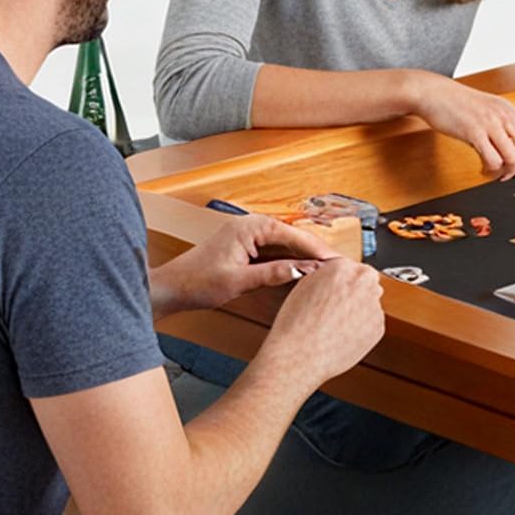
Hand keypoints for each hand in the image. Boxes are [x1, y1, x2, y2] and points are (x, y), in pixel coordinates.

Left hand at [151, 214, 338, 318]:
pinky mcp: (248, 247)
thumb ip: (273, 274)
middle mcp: (252, 226)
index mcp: (250, 227)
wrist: (172, 288)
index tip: (339, 263)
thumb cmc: (197, 282)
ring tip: (330, 272)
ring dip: (307, 257)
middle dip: (318, 253)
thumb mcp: (238, 281)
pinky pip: (277, 252)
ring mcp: (250, 236)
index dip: (319, 251)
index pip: (295, 236)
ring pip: (288, 245)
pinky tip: (306, 273)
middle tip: (342, 268)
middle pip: (295, 238)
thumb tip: (304, 270)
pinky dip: (293, 261)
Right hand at [261, 256, 385, 388]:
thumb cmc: (296, 323)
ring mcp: (374, 305)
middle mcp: (363, 282)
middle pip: (366, 283)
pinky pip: (372, 324)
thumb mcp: (305, 284)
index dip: (343, 282)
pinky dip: (362, 329)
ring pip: (369, 304)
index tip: (336, 292)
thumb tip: (336, 277)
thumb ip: (327, 275)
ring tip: (335, 325)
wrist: (300, 354)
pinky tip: (342, 335)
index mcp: (343, 266)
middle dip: (355, 294)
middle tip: (336, 309)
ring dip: (359, 311)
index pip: (352, 268)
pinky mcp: (379, 327)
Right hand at [413, 75, 514, 180]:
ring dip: (506, 172)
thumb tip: (511, 150)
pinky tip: (483, 168)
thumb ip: (499, 126)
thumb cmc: (456, 103)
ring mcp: (489, 124)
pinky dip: (491, 170)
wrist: (433, 93)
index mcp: (507, 110)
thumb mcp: (485, 110)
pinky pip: (493, 159)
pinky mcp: (474, 132)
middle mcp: (502, 115)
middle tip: (511, 176)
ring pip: (513, 158)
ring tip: (495, 173)